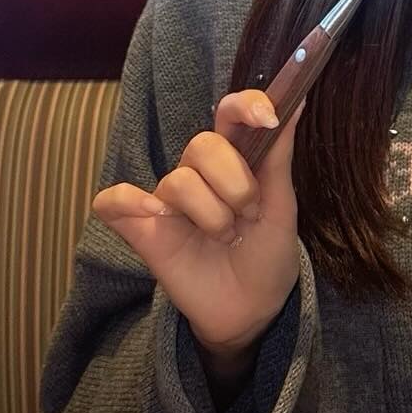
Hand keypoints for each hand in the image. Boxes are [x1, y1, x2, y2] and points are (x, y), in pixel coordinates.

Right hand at [92, 88, 306, 367]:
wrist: (251, 310)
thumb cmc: (266, 255)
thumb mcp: (282, 209)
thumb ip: (279, 157)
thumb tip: (296, 102)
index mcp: (234, 160)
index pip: (229, 114)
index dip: (245, 106)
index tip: (268, 117)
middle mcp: (197, 174)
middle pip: (203, 145)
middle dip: (234, 183)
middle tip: (248, 216)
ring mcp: (167, 201)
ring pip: (178, 181)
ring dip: (212, 215)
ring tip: (225, 238)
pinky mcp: (141, 229)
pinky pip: (115, 201)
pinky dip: (127, 202)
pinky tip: (156, 217)